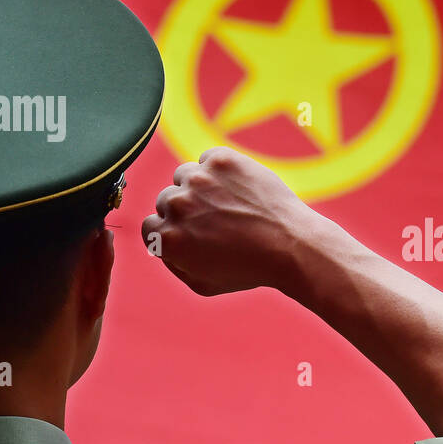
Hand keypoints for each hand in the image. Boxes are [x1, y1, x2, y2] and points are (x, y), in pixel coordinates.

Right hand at [141, 147, 317, 295]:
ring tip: (231, 206)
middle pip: (167, 200)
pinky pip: (208, 160)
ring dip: (201, 188)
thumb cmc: (250, 269)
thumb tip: (157, 242)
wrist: (292, 245)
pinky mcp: (221, 160)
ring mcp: (199, 179)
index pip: (151, 225)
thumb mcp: (202, 283)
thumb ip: (172, 262)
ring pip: (186, 176)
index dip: (172, 231)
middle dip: (188, 210)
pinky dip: (220, 171)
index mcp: (168, 238)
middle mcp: (178, 205)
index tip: (194, 234)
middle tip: (218, 222)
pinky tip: (240, 190)